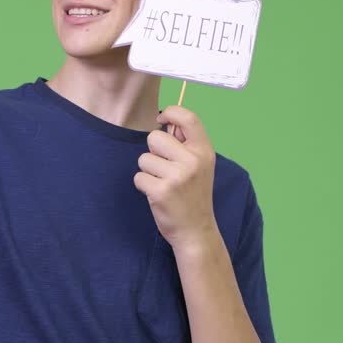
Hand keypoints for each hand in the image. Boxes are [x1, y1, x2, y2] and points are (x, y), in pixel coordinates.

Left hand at [134, 105, 218, 250]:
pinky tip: (157, 194)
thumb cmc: (194, 194)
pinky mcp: (160, 191)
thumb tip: (164, 120)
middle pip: (155, 137)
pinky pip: (139, 177)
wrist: (196, 230)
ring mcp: (177, 176)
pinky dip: (144, 185)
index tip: (162, 119)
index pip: (188, 117)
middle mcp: (192, 161)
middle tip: (165, 168)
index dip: (171, 112)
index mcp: (204, 151)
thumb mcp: (201, 165)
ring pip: (144, 159)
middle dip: (153, 151)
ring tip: (163, 183)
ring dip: (148, 171)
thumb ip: (186, 143)